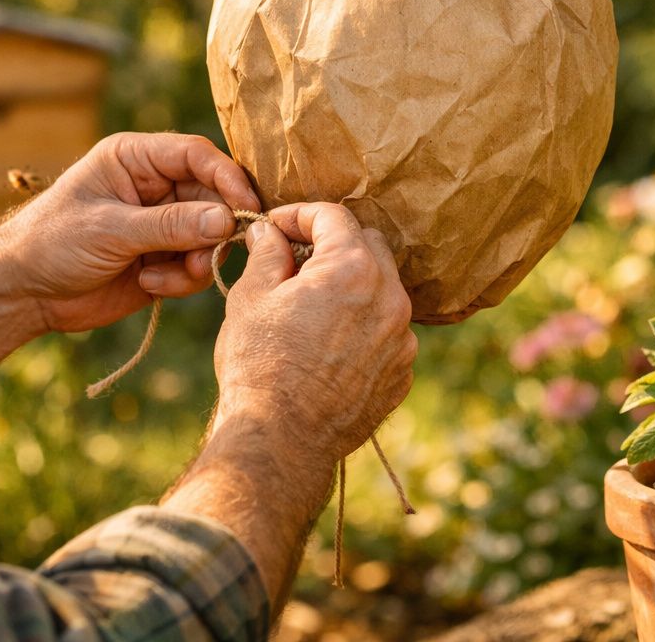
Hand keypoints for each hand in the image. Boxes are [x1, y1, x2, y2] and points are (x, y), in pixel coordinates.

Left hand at [0, 132, 259, 333]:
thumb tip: (227, 220)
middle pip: (213, 195)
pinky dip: (183, 279)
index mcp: (136, 158)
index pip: (197, 155)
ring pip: (211, 234)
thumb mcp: (110, 229)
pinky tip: (151, 284)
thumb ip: (170, 225)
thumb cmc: (52, 243)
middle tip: (209, 255)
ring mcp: (162, 224)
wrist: (23, 294)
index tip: (246, 207)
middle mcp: (154, 186)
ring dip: (199, 259)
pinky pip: (197, 265)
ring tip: (167, 276)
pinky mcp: (165, 259)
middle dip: (215, 228)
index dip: (227, 177)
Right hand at [211, 203, 416, 466]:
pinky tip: (329, 344)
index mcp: (353, 268)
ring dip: (352, 287)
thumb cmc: (259, 364)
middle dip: (332, 245)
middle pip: (367, 246)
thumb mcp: (252, 297)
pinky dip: (363, 327)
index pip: (332, 216)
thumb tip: (269, 232)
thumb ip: (268, 253)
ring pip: (382, 290)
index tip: (275, 227)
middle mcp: (390, 297)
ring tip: (311, 305)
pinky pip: (386, 333)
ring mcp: (402, 338)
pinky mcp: (402, 372)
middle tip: (294, 260)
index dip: (298, 214)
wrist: (281, 439)